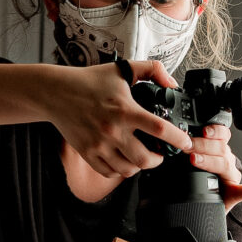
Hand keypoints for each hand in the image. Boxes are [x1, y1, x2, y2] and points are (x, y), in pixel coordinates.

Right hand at [46, 60, 188, 180]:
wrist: (56, 92)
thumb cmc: (89, 81)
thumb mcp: (122, 69)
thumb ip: (151, 70)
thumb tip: (171, 83)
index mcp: (125, 110)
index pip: (159, 129)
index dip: (178, 139)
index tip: (186, 142)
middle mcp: (112, 131)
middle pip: (145, 159)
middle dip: (159, 160)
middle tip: (161, 154)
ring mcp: (99, 145)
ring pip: (128, 169)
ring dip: (140, 166)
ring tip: (142, 157)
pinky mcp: (88, 153)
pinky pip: (110, 172)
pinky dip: (121, 170)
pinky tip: (124, 161)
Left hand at [189, 122, 241, 211]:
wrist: (205, 203)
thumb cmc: (198, 182)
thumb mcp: (191, 164)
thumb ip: (187, 151)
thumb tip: (173, 142)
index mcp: (219, 152)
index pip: (221, 136)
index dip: (214, 131)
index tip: (202, 131)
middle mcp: (227, 162)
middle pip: (220, 148)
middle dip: (202, 145)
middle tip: (186, 146)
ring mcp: (232, 177)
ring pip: (225, 164)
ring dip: (209, 160)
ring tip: (194, 159)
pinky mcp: (236, 193)